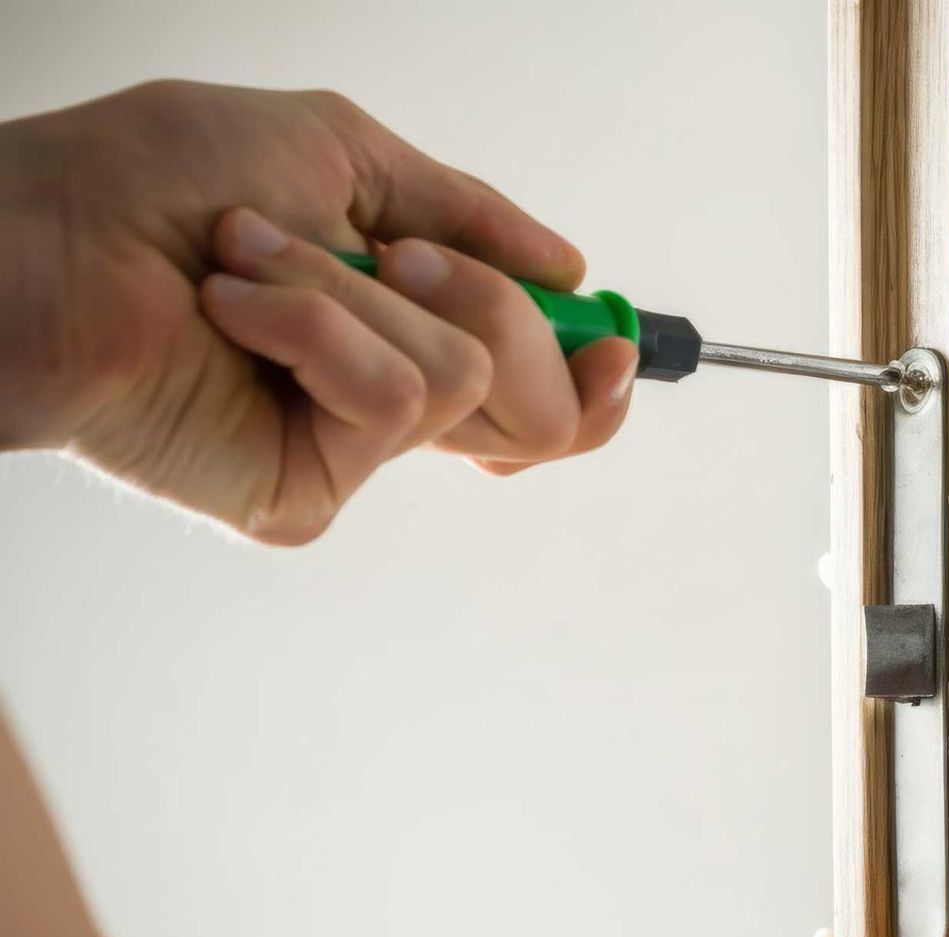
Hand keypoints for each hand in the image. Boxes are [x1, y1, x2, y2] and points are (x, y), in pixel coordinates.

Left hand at [0, 80, 636, 543]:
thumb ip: (468, 212)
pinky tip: (234, 312)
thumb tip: (574, 268)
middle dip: (485, 300)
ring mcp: (347, 451)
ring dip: (359, 293)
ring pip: (470, 384)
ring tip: (251, 264)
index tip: (613, 343)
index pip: (542, 389)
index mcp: (405, 329)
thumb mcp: (342, 152)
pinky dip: (319, 330)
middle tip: (388, 254)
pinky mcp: (306, 493)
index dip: (594, 374)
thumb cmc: (154, 182)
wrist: (46, 239)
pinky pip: (396, 407)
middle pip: (545, 406)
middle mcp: (387, 398)